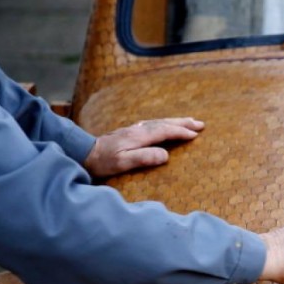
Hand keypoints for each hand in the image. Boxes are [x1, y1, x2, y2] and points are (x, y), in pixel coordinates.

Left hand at [83, 117, 204, 177]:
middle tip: (200, 123)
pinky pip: (152, 124)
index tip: (196, 134)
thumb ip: (144, 157)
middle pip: (164, 123)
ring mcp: (133, 129)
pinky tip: (164, 125)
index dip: (181, 132)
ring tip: (188, 121)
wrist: (83, 153)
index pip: (164, 131)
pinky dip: (163, 123)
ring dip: (175, 121)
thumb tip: (166, 155)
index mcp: (139, 136)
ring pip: (158, 122)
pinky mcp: (129, 132)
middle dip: (183, 123)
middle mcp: (137, 129)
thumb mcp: (124, 162)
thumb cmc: (103, 161)